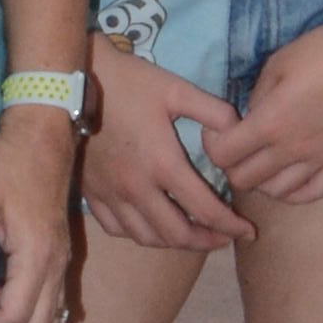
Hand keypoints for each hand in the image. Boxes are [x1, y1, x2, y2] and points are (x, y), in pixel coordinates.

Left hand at [0, 115, 83, 322]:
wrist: (45, 134)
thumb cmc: (10, 160)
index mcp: (35, 253)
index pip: (14, 315)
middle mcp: (55, 264)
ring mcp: (62, 261)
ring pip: (49, 321)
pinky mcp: (60, 255)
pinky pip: (53, 304)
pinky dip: (30, 318)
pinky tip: (0, 302)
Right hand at [80, 35, 256, 252]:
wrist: (73, 80)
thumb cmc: (127, 82)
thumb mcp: (176, 88)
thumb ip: (213, 112)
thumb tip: (237, 134)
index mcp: (163, 164)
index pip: (205, 210)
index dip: (231, 225)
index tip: (248, 231)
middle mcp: (137, 188)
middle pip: (177, 234)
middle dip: (207, 241)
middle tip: (224, 237)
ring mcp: (111, 194)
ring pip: (147, 237)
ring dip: (175, 242)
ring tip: (192, 236)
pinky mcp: (92, 194)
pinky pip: (118, 228)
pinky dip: (140, 234)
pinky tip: (152, 226)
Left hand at [214, 11, 322, 216]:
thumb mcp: (277, 64)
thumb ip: (256, 98)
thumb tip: (250, 119)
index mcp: (271, 123)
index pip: (223, 156)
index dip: (212, 144)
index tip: (220, 130)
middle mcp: (292, 150)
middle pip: (244, 180)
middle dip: (232, 164)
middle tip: (238, 145)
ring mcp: (320, 160)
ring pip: (276, 193)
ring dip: (261, 180)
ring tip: (263, 160)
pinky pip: (312, 193)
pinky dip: (293, 192)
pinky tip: (289, 177)